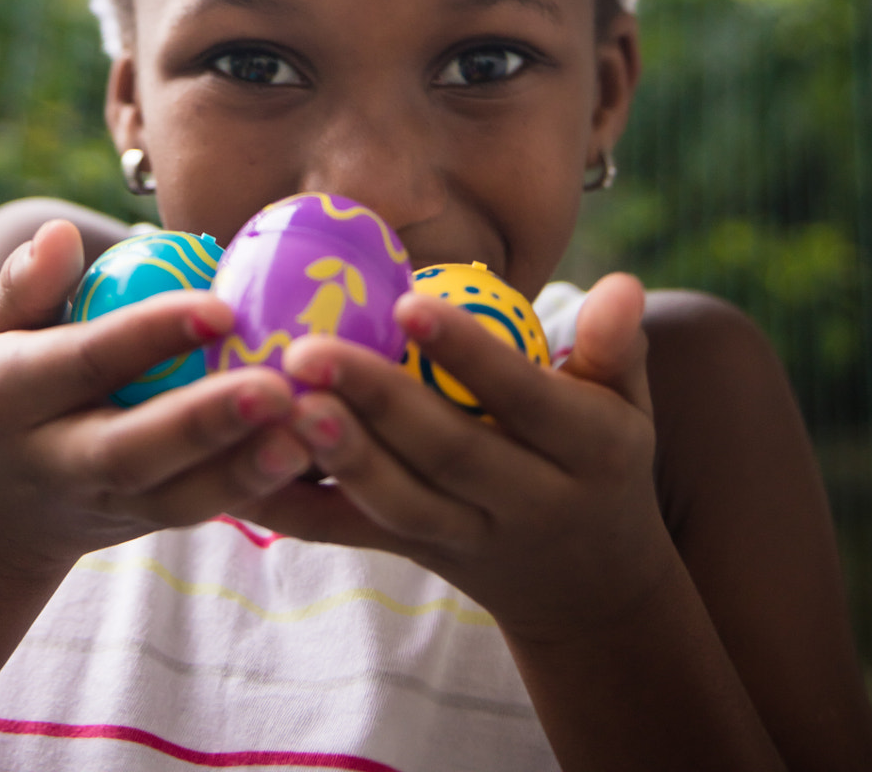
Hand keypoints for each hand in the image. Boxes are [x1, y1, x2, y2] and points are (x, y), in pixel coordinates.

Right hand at [0, 220, 311, 584]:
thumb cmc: (10, 385)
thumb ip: (27, 285)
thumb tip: (63, 232)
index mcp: (14, 396)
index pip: (87, 360)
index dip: (151, 334)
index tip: (221, 306)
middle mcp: (58, 459)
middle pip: (133, 450)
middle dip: (206, 423)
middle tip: (279, 389)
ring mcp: (104, 504)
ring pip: (176, 500)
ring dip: (244, 471)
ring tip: (308, 433)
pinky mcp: (145, 526)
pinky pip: (202, 512)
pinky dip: (256, 490)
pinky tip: (314, 459)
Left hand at [261, 273, 676, 642]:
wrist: (594, 588)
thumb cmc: (605, 459)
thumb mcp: (630, 405)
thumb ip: (617, 344)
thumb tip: (621, 282)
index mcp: (586, 453)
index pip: (523, 399)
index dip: (468, 353)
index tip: (410, 301)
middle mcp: (527, 501)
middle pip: (448, 454)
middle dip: (377, 403)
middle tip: (310, 350)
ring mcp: (469, 537)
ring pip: (399, 503)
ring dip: (337, 456)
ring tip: (281, 402)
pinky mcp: (419, 555)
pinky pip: (354, 534)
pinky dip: (296, 509)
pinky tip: (241, 470)